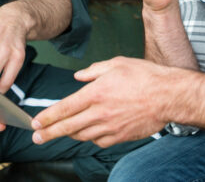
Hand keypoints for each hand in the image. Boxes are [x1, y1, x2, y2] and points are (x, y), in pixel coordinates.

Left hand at [31, 57, 170, 147]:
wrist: (169, 96)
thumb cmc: (145, 76)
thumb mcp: (117, 63)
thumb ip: (94, 70)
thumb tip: (79, 76)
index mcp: (96, 93)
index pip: (64, 108)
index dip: (47, 117)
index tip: (36, 122)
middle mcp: (100, 113)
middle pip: (68, 127)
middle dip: (49, 133)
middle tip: (37, 137)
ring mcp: (111, 127)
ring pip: (82, 136)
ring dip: (70, 135)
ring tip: (61, 133)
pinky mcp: (121, 136)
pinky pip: (99, 141)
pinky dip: (91, 138)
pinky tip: (89, 133)